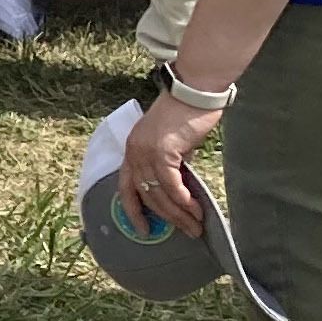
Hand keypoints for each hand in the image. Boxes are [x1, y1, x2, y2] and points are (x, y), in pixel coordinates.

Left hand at [116, 87, 223, 228]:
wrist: (195, 89)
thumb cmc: (188, 111)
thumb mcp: (171, 141)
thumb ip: (171, 162)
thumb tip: (179, 186)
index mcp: (132, 149)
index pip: (126, 187)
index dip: (133, 211)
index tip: (143, 230)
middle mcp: (134, 152)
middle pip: (146, 195)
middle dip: (167, 218)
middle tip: (187, 231)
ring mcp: (146, 152)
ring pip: (160, 195)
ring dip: (180, 214)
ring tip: (196, 227)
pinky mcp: (163, 152)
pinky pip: (172, 185)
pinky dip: (184, 201)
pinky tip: (196, 210)